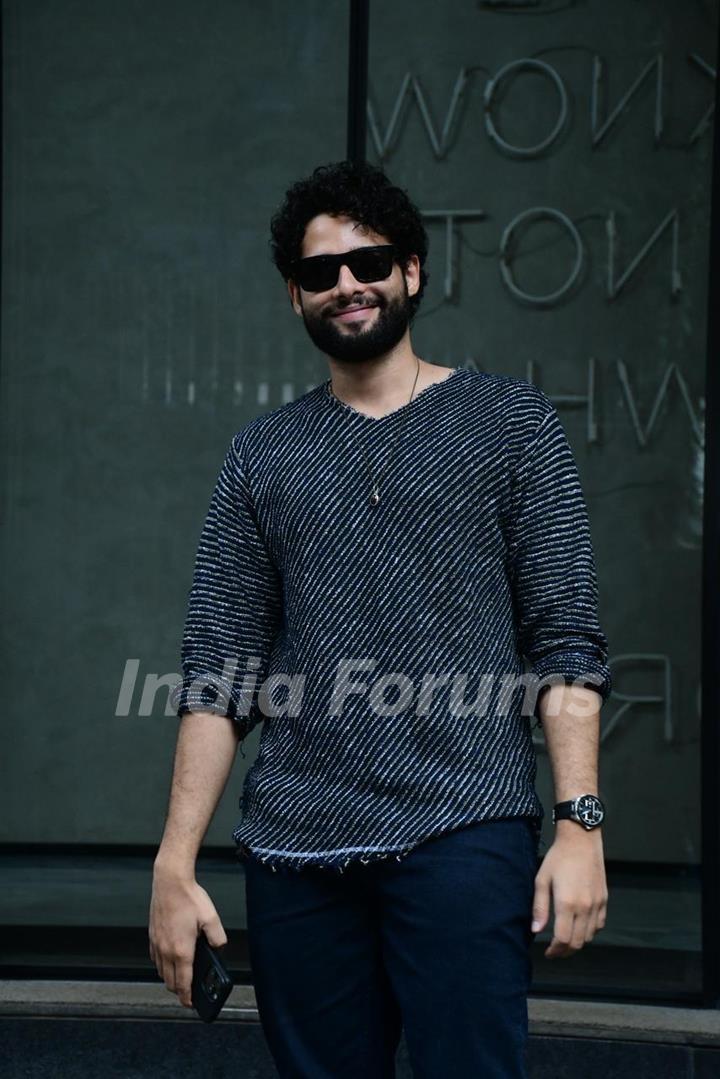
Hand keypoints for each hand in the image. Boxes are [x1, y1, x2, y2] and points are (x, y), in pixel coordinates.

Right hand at [148, 865, 227, 1007]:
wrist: (169, 881)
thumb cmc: (189, 898)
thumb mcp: (211, 918)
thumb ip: (218, 938)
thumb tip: (219, 949)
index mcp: (182, 950)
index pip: (183, 983)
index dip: (187, 998)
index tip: (191, 1004)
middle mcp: (166, 951)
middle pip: (170, 982)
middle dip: (179, 990)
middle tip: (189, 993)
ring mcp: (157, 944)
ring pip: (161, 972)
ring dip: (170, 979)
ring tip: (181, 978)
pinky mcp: (152, 936)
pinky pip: (155, 959)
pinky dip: (162, 966)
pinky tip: (170, 960)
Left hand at [529, 824, 607, 957]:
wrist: (581, 840)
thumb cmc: (559, 858)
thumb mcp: (542, 880)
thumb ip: (539, 907)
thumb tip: (535, 930)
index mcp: (567, 903)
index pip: (563, 939)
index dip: (555, 951)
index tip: (548, 953)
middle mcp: (585, 907)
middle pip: (577, 942)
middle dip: (565, 952)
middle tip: (555, 952)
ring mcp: (597, 904)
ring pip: (589, 936)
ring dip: (577, 943)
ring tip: (565, 941)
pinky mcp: (604, 899)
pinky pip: (599, 925)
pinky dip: (589, 932)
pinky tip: (579, 928)